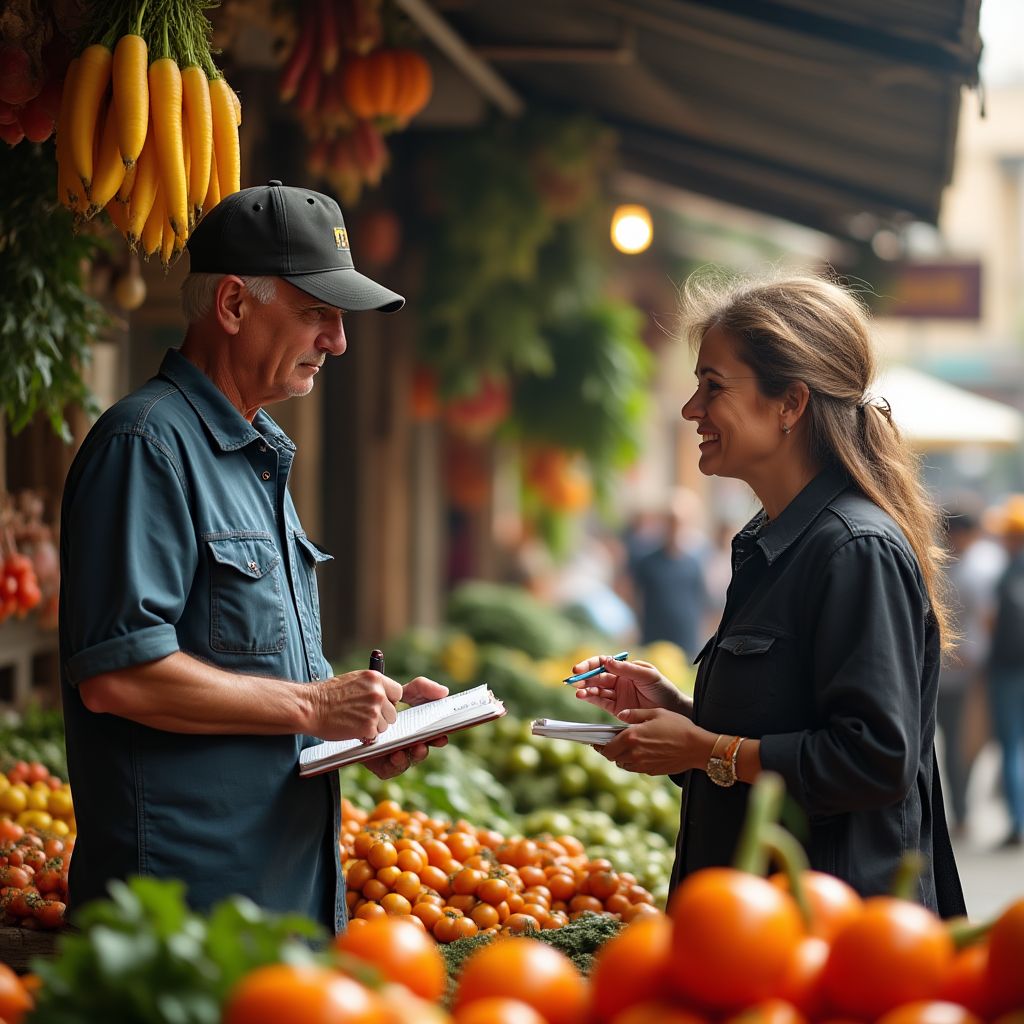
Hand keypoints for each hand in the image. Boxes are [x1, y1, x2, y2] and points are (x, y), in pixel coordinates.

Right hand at [311, 669, 402, 742]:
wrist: (310, 706)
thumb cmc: (327, 695)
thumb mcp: (353, 680)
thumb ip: (371, 686)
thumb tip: (384, 696)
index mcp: (375, 678)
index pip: (397, 692)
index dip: (389, 701)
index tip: (381, 706)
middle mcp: (378, 692)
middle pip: (393, 712)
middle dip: (381, 717)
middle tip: (363, 717)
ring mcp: (374, 709)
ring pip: (385, 725)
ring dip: (373, 727)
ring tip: (354, 722)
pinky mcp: (368, 726)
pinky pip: (374, 735)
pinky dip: (365, 735)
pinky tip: (351, 729)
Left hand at [363, 676, 449, 778]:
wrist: (348, 711)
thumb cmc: (378, 703)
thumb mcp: (399, 692)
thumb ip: (420, 688)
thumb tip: (444, 691)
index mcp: (415, 730)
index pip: (431, 736)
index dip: (439, 736)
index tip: (443, 734)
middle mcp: (406, 745)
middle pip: (421, 751)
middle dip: (427, 747)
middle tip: (431, 743)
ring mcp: (392, 755)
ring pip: (407, 762)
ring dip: (412, 756)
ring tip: (414, 748)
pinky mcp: (378, 765)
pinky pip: (389, 770)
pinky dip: (395, 764)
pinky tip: (395, 754)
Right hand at [570, 656, 687, 717]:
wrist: (673, 711)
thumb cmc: (663, 689)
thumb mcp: (647, 676)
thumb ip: (627, 669)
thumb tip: (606, 661)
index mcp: (625, 668)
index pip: (603, 663)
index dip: (590, 664)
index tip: (579, 668)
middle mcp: (618, 680)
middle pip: (596, 676)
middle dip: (584, 677)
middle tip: (574, 680)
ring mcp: (617, 694)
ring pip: (596, 689)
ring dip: (585, 689)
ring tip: (578, 691)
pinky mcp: (617, 708)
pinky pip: (600, 701)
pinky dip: (590, 698)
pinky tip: (583, 696)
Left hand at [598, 707, 707, 774]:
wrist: (697, 747)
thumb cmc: (678, 726)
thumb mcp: (655, 713)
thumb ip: (634, 714)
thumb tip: (620, 716)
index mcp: (632, 737)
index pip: (606, 747)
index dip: (599, 745)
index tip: (596, 741)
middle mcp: (634, 754)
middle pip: (612, 758)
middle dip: (609, 751)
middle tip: (611, 743)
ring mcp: (643, 765)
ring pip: (623, 764)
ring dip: (621, 757)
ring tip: (628, 747)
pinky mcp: (652, 771)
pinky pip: (636, 768)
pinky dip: (633, 762)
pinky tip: (642, 752)